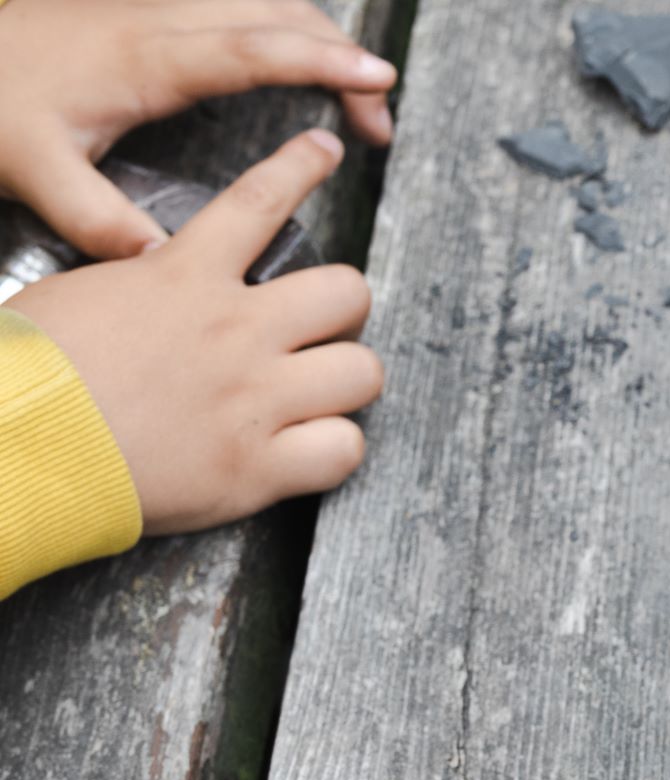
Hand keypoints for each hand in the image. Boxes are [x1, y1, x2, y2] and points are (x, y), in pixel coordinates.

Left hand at [0, 0, 395, 259]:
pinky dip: (291, 33)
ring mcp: (160, 8)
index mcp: (144, 61)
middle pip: (277, 13)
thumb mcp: (35, 173)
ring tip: (357, 101)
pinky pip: (245, 8)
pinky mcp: (156, 12)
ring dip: (322, 41)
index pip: (252, 48)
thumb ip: (101, 223)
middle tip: (378, 123)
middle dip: (342, 57)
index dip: (321, 61)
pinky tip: (304, 69)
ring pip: (266, 3)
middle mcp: (160, 21)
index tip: (376, 79)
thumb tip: (164, 266)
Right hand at [4, 131, 382, 534]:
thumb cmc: (30, 372)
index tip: (325, 152)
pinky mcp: (259, 467)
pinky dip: (333, 452)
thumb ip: (145, 283)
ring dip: (346, 383)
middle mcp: (234, 330)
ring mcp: (254, 399)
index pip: (259, 202)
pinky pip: (344, 450)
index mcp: (183, 279)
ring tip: (320, 393)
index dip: (300, 168)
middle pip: (347, 292)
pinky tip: (307, 450)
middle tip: (321, 330)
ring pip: (363, 372)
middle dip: (343, 311)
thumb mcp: (82, 294)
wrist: (16, 443)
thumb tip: (164, 281)